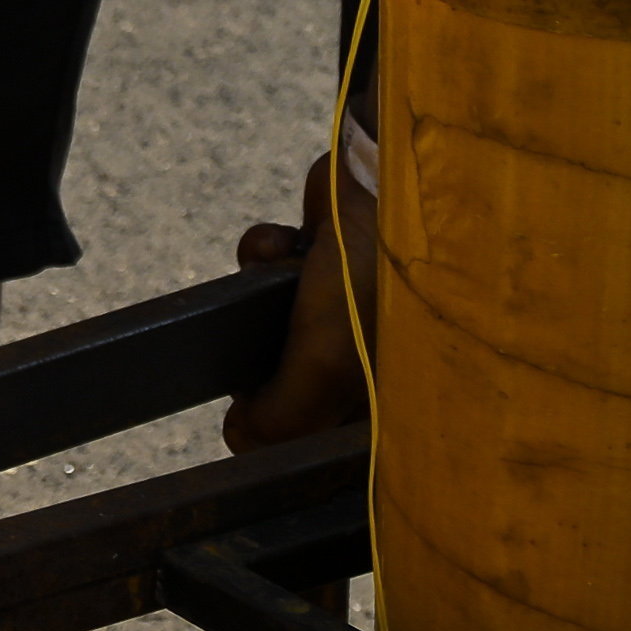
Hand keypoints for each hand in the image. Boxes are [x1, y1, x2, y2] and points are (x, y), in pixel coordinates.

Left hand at [221, 145, 374, 449]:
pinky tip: (289, 242)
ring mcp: (348, 306)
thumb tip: (240, 438)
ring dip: (263, 293)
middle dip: (265, 353)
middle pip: (288, 382)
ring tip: (289, 272)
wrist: (389, 189)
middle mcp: (371, 360)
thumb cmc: (370, 285)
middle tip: (266, 337)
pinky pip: (272, 268)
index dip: (284, 427)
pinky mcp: (327, 257)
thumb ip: (279, 420)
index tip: (260, 408)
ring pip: (270, 321)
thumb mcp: (323, 370)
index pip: (323, 440)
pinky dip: (269, 253)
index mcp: (390, 401)